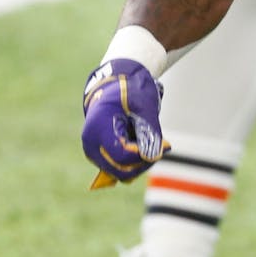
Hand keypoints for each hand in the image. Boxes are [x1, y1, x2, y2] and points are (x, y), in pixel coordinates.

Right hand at [81, 58, 168, 188]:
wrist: (113, 84)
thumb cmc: (129, 91)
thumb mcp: (144, 104)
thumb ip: (150, 129)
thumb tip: (155, 155)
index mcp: (99, 128)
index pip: (122, 156)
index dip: (144, 155)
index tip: (164, 145)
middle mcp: (91, 144)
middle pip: (120, 170)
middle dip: (144, 162)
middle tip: (162, 146)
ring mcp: (92, 151)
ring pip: (120, 172)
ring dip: (139, 162)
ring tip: (151, 141)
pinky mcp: (98, 155)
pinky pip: (118, 167)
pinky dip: (133, 160)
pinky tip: (142, 143)